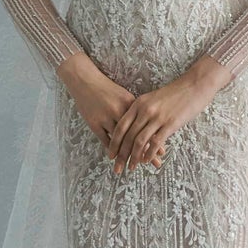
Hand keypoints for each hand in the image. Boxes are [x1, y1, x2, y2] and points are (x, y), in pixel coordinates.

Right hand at [56, 50, 166, 168]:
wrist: (85, 81)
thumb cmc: (107, 89)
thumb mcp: (124, 97)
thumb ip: (136, 112)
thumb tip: (150, 128)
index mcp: (130, 103)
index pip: (145, 125)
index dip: (154, 140)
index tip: (162, 152)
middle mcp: (119, 111)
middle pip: (135, 135)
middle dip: (146, 151)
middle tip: (156, 164)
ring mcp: (106, 117)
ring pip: (120, 141)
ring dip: (128, 155)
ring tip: (135, 166)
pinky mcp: (94, 123)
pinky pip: (106, 140)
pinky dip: (113, 150)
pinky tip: (118, 158)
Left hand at [102, 53, 233, 172]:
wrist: (194, 85)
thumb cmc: (174, 94)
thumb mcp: (152, 99)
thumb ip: (142, 112)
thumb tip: (134, 129)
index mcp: (138, 104)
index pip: (121, 126)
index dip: (114, 142)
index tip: (110, 154)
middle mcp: (145, 110)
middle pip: (128, 137)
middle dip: (121, 155)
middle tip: (117, 167)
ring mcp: (158, 117)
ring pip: (140, 141)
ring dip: (134, 157)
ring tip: (131, 167)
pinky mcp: (170, 124)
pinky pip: (156, 142)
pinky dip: (149, 154)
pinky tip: (147, 161)